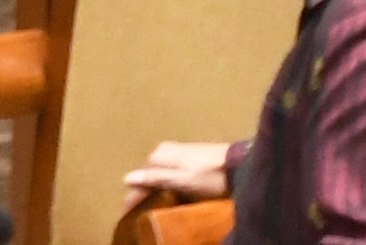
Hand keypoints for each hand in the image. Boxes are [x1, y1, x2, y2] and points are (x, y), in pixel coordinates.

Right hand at [120, 140, 234, 212]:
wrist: (237, 164)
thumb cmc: (210, 175)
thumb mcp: (182, 180)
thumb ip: (156, 178)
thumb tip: (127, 179)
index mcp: (159, 156)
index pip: (138, 179)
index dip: (132, 198)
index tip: (127, 215)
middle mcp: (163, 151)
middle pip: (146, 176)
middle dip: (141, 194)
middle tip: (139, 214)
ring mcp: (174, 152)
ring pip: (156, 174)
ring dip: (152, 190)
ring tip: (151, 208)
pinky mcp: (185, 157)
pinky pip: (166, 173)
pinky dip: (163, 185)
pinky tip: (167, 195)